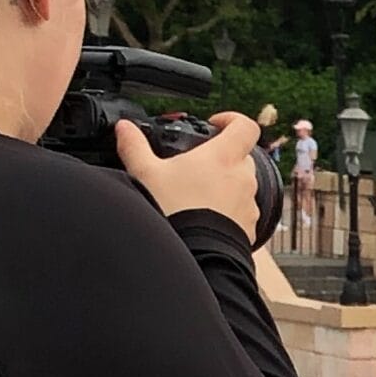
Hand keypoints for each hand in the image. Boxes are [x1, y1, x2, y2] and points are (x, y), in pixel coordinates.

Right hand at [115, 112, 260, 238]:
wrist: (196, 257)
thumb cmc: (174, 213)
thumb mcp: (146, 174)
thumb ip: (134, 146)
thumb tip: (124, 128)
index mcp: (224, 157)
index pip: (245, 125)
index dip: (231, 119)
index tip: (214, 124)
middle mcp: (243, 178)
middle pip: (242, 155)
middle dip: (223, 156)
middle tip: (198, 164)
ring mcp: (250, 204)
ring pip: (243, 185)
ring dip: (226, 184)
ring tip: (198, 194)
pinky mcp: (251, 227)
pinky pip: (243, 212)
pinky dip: (230, 210)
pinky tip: (206, 217)